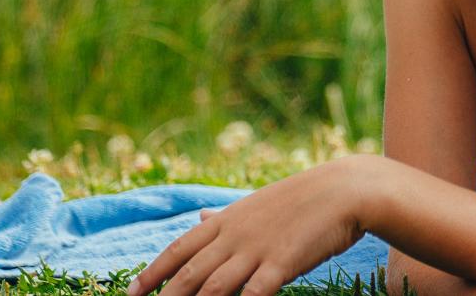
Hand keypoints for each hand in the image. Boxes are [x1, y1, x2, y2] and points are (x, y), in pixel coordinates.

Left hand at [126, 156, 375, 295]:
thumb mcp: (255, 204)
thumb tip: (199, 216)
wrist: (345, 190)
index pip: (178, 250)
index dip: (151, 273)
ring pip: (214, 287)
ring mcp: (257, 250)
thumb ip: (225, 217)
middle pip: (189, 273)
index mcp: (226, 220)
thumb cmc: (302, 199)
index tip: (130, 293)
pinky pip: (254, 293)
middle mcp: (235, 236)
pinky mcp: (282, 263)